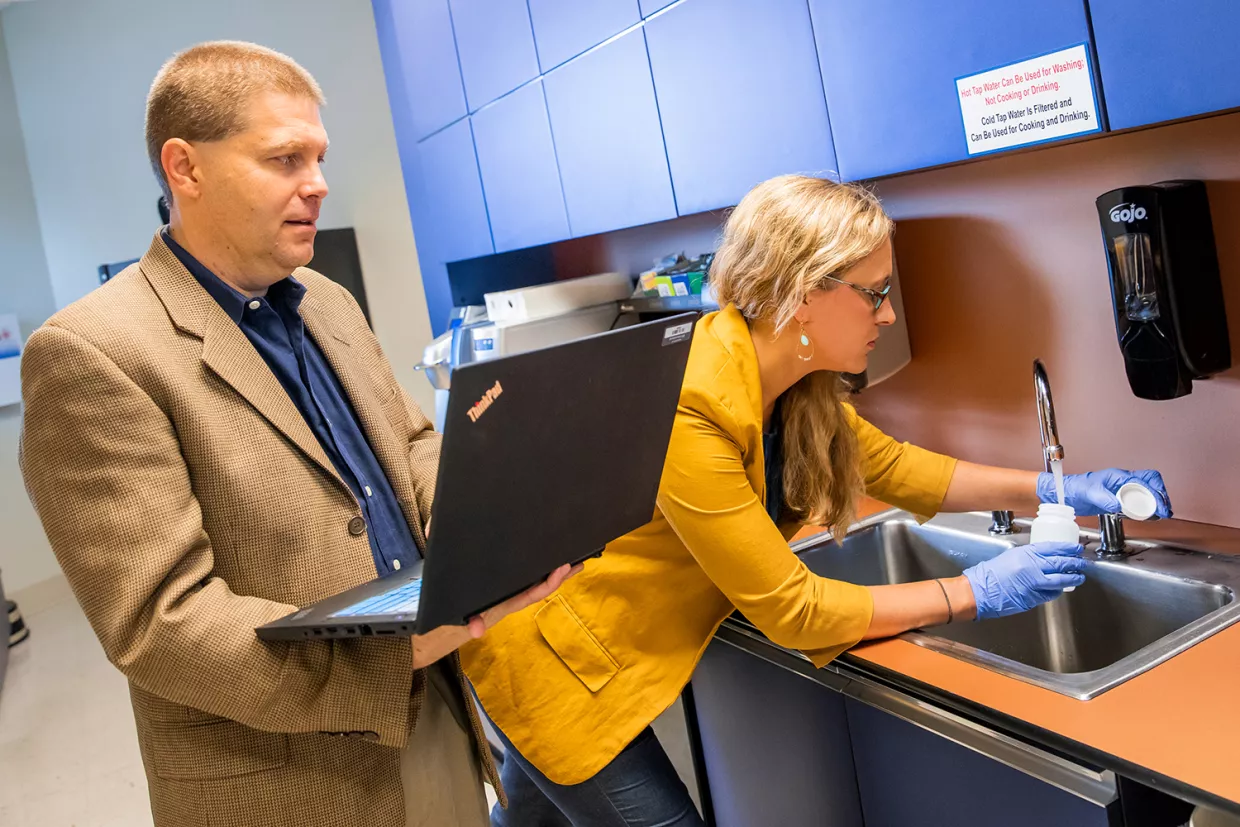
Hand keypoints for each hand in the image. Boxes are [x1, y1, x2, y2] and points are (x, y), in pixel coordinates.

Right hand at [411, 563, 580, 667]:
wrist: (425, 638)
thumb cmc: (440, 625)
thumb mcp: (450, 621)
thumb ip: (465, 623)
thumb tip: (477, 630)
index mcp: (499, 607)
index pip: (530, 595)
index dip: (548, 583)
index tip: (563, 568)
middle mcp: (504, 604)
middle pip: (538, 590)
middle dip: (558, 577)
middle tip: (579, 560)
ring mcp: (499, 600)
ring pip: (530, 586)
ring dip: (548, 575)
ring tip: (568, 561)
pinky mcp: (492, 596)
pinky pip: (517, 584)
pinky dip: (530, 574)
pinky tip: (535, 564)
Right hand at [963, 543, 1086, 619]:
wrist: (980, 591)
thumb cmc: (990, 574)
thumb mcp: (1010, 557)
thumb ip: (1028, 557)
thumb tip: (1045, 558)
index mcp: (1026, 554)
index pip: (1053, 548)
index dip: (1068, 548)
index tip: (1076, 548)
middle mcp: (1032, 568)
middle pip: (1061, 563)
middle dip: (1075, 563)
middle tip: (1083, 562)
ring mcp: (1034, 584)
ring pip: (1060, 580)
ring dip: (1072, 578)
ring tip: (1079, 576)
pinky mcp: (1033, 598)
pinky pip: (1050, 593)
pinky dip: (1057, 590)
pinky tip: (1061, 588)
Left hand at [1037, 468, 1171, 518]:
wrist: (1064, 495)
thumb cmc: (1073, 488)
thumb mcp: (1088, 493)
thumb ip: (1104, 498)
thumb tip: (1119, 505)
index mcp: (1118, 476)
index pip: (1145, 481)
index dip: (1155, 494)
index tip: (1160, 507)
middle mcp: (1122, 482)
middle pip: (1151, 483)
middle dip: (1161, 496)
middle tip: (1164, 511)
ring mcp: (1122, 491)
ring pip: (1147, 492)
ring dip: (1155, 502)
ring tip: (1160, 514)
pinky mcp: (1119, 500)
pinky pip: (1138, 502)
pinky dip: (1146, 508)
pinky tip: (1148, 515)